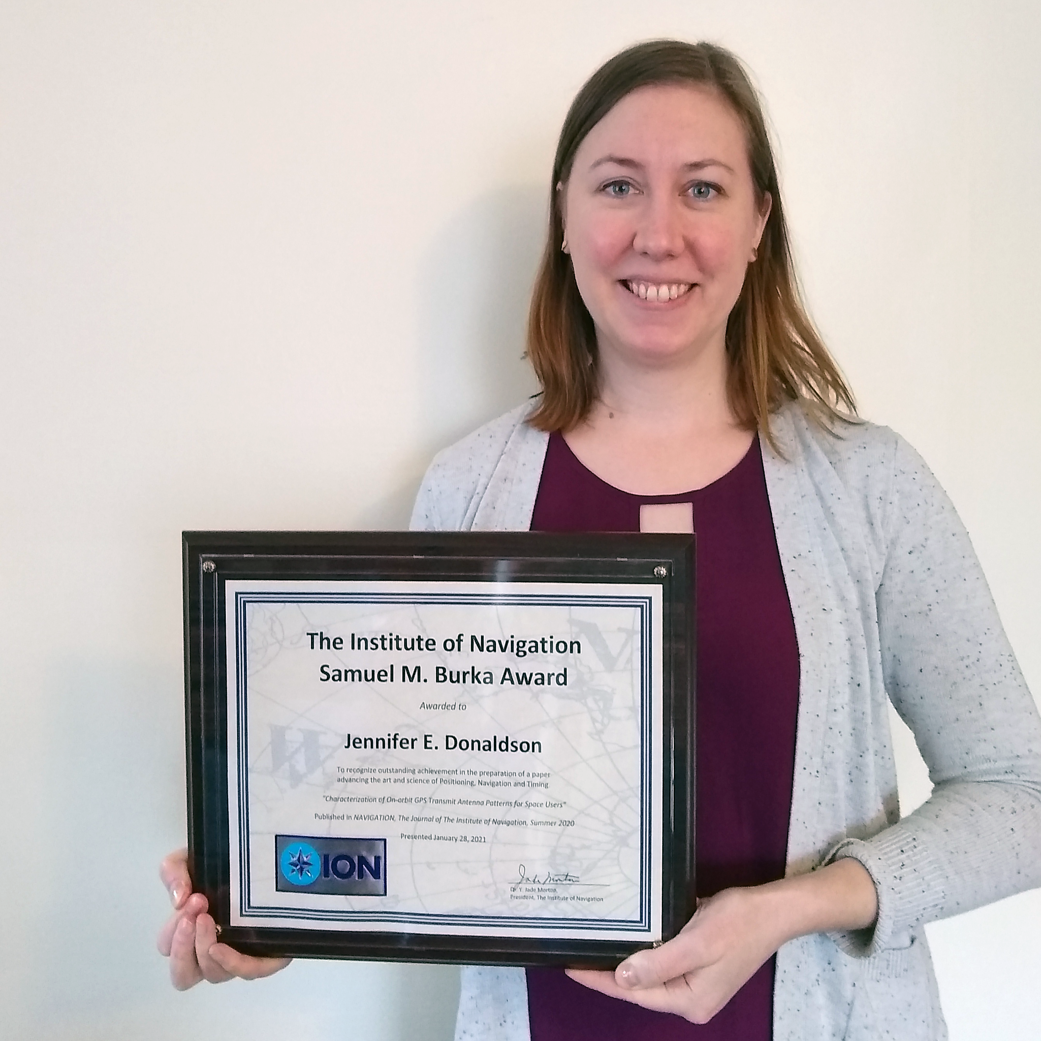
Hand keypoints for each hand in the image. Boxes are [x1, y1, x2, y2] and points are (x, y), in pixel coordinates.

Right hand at [157, 848, 291, 989]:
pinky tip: (220, 947)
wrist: (267, 854)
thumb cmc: (224, 863)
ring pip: (213, 974)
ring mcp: (236, 956)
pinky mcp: (266, 954)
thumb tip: (179, 899)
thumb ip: (174, 872)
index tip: (190, 902)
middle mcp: (209, 951)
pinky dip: (232, 964)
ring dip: (203, 948)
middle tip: (196, 914)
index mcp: (189, 933)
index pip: (169, 948)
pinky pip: (249, 971)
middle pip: (183, 975)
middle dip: (183, 946)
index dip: (173, 932)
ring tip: (209, 919)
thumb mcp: (190, 859)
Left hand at [567, 886, 781, 1022]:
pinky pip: (663, 959)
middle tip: (576, 950)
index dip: (601, 978)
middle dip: (610, 971)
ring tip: (594, 943)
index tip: (570, 965)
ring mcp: (696, 981)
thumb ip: (658, 963)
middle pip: (641, 986)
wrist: (773, 909)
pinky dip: (643, 948)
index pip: (634, 993)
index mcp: (690, 1001)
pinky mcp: (698, 962)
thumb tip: (622, 979)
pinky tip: (626, 934)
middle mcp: (691, 998)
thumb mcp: (695, 943)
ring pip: (650, 972)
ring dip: (625, 958)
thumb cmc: (736, 924)